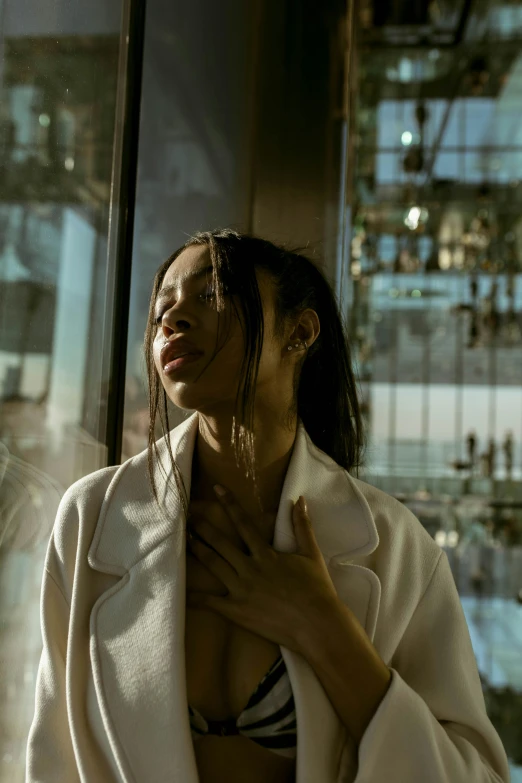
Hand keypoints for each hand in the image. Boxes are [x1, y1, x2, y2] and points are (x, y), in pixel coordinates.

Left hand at [185, 486, 344, 652]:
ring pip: (213, 565)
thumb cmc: (317, 590)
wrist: (316, 625)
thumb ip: (303, 526)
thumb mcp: (311, 554)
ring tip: (185, 539)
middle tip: (189, 516)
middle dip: (203, 527)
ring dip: (198, 550)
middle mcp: (249, 568)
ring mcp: (241, 590)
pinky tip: (183, 592)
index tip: (216, 489)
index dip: (229, 504)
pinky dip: (195, 597)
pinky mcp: (236, 611)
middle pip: (221, 543)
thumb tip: (300, 500)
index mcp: (266, 553)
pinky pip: (211, 602)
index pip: (244, 523)